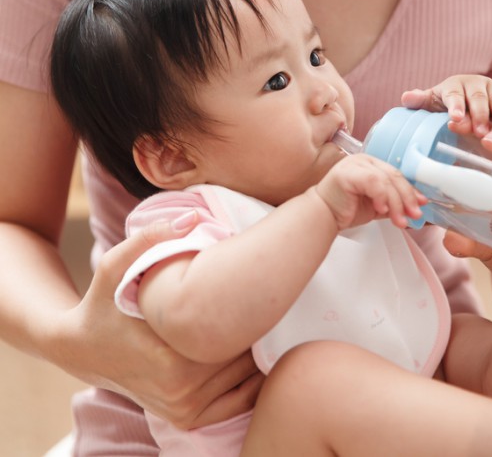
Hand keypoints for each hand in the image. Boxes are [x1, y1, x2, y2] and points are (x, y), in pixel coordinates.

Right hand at [57, 212, 263, 428]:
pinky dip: (250, 381)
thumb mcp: (114, 264)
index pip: (235, 339)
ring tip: (261, 317)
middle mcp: (180, 394)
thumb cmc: (100, 302)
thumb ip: (150, 238)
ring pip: (244, 381)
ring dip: (257, 352)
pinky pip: (236, 404)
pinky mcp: (186, 419)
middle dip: (258, 329)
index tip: (259, 286)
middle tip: (267, 296)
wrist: (80, 350)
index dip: (254, 312)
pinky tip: (251, 348)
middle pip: (244, 360)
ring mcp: (183, 411)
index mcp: (170, 362)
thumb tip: (193, 216)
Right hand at [315, 153, 426, 230]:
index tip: (422, 205)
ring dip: (396, 203)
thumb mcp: (376, 205)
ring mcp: (356, 164)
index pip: (396, 174)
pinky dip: (381, 197)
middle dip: (407, 198)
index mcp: (371, 164)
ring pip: (386, 181)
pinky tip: (381, 210)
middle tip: (415, 215)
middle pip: (394, 176)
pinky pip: (373, 182)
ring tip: (399, 221)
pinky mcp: (348, 172)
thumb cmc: (346, 209)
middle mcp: (364, 160)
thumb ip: (393, 202)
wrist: (323, 215)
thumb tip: (417, 205)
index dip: (411, 190)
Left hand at [401, 74, 491, 136]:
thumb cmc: (449, 105)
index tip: (454, 118)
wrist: (468, 100)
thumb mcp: (434, 103)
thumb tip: (406, 99)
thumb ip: (422, 102)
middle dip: (479, 113)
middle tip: (480, 130)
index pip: (453, 94)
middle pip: (477, 97)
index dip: (454, 105)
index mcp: (454, 85)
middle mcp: (475, 83)